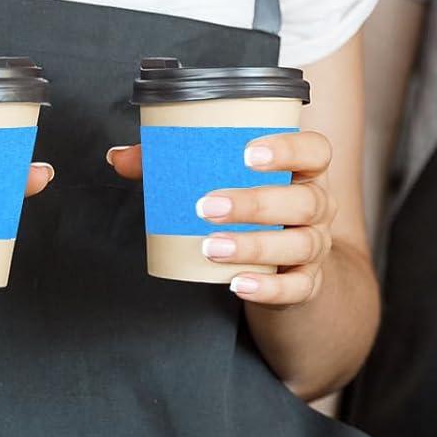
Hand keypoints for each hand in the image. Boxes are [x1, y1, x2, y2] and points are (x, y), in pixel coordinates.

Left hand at [107, 133, 335, 305]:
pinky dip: (267, 287)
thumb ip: (173, 165)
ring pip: (299, 244)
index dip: (289, 148)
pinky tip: (236, 284)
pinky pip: (296, 288)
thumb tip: (118, 157)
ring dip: (253, 245)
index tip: (247, 153)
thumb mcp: (226, 181)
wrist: (293, 264)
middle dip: (255, 203)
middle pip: (303, 200)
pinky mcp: (307, 284)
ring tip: (211, 247)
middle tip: (207, 206)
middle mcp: (319, 205)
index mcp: (306, 170)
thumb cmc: (253, 208)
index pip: (317, 150)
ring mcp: (316, 246)